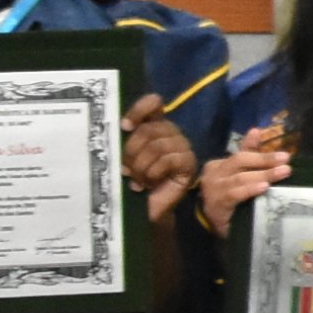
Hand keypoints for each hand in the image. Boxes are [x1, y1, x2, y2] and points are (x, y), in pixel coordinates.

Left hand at [120, 93, 199, 221]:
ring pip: (157, 146)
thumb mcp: (124, 157)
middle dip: (132, 151)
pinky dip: (153, 173)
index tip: (124, 127)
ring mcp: (183, 147)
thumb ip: (125, 139)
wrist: (146, 209)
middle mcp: (171, 132)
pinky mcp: (189, 163)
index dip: (139, 110)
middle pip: (149, 129)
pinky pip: (168, 160)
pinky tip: (149, 183)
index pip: (154, 103)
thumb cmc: (132, 181)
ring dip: (141, 166)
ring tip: (137, 180)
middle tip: (125, 169)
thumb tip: (122, 126)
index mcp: (154, 125)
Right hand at [197, 121, 294, 228]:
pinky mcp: (217, 205)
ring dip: (264, 174)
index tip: (283, 152)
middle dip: (265, 160)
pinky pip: (234, 194)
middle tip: (286, 160)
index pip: (242, 153)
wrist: (214, 225)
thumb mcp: (239, 176)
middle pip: (241, 161)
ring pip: (241, 177)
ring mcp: (214, 189)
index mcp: (220, 164)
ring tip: (283, 172)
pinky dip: (250, 190)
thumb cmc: (230, 198)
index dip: (260, 149)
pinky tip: (264, 188)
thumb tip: (256, 130)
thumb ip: (249, 155)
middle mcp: (215, 174)